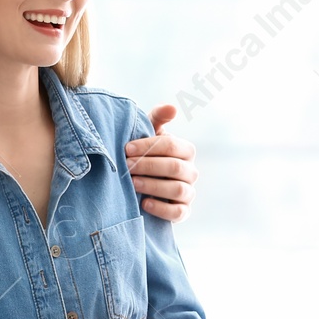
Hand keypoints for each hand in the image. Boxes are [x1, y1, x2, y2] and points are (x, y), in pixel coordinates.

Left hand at [126, 104, 196, 221]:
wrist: (143, 185)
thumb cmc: (146, 154)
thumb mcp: (149, 134)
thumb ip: (158, 118)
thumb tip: (172, 107)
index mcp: (186, 150)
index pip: (172, 146)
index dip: (149, 146)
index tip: (126, 148)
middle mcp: (191, 171)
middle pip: (175, 167)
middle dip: (148, 165)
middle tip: (127, 166)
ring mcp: (189, 192)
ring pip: (177, 189)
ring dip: (153, 185)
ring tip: (133, 183)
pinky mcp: (183, 211)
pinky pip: (179, 211)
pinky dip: (162, 208)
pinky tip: (144, 204)